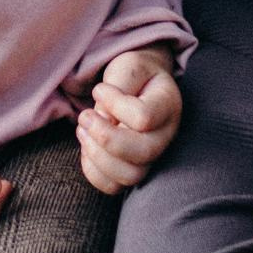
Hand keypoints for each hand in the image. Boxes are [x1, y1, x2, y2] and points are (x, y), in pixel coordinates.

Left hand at [78, 47, 181, 193]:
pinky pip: (114, 186)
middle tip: (84, 116)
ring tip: (83, 130)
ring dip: (97, 155)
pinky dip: (93, 171)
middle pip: (142, 153)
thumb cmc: (134, 74)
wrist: (139, 84)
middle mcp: (166, 136)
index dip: (115, 105)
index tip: (99, 89)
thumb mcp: (128, 66)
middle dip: (104, 137)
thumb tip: (104, 119)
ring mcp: (152, 157)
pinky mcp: (133, 169)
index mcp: (168, 105)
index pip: (144, 117)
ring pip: (129, 176)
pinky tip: (86, 146)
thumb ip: (118, 87)